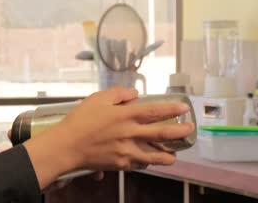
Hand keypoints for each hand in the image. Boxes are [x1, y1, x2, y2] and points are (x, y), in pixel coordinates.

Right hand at [21, 87, 193, 189]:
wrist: (67, 146)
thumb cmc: (80, 120)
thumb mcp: (98, 98)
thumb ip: (119, 94)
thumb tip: (135, 94)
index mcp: (126, 115)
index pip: (155, 111)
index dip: (172, 110)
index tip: (184, 109)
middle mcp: (131, 133)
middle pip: (162, 134)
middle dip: (180, 132)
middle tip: (190, 130)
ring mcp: (127, 151)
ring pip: (155, 156)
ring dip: (168, 155)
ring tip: (174, 155)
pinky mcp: (121, 164)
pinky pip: (139, 164)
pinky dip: (146, 163)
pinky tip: (149, 161)